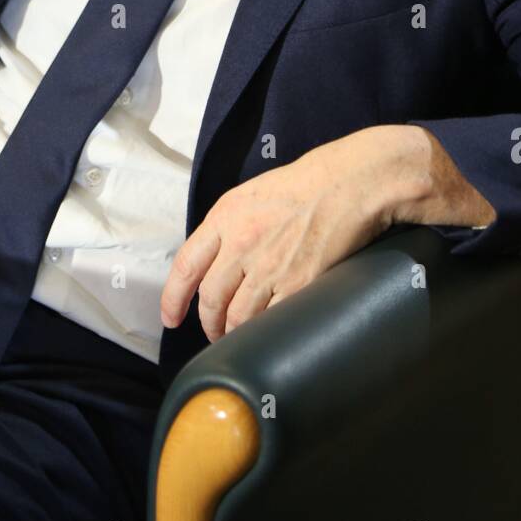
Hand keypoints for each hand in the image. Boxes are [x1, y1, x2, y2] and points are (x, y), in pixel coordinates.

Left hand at [159, 125, 431, 342]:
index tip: (170, 318)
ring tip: (239, 337)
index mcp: (225, 217)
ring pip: (237, 317)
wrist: (350, 184)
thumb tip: (214, 262)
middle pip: (210, 299)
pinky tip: (266, 334)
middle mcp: (241, 243)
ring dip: (233, 333)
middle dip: (208, 323)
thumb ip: (228, 227)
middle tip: (214, 332)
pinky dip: (264, 334)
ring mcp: (269, 267)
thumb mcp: (252, 194)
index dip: (172, 299)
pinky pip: (271, 322)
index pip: (185, 266)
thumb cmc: (306, 185)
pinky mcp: (298, 284)